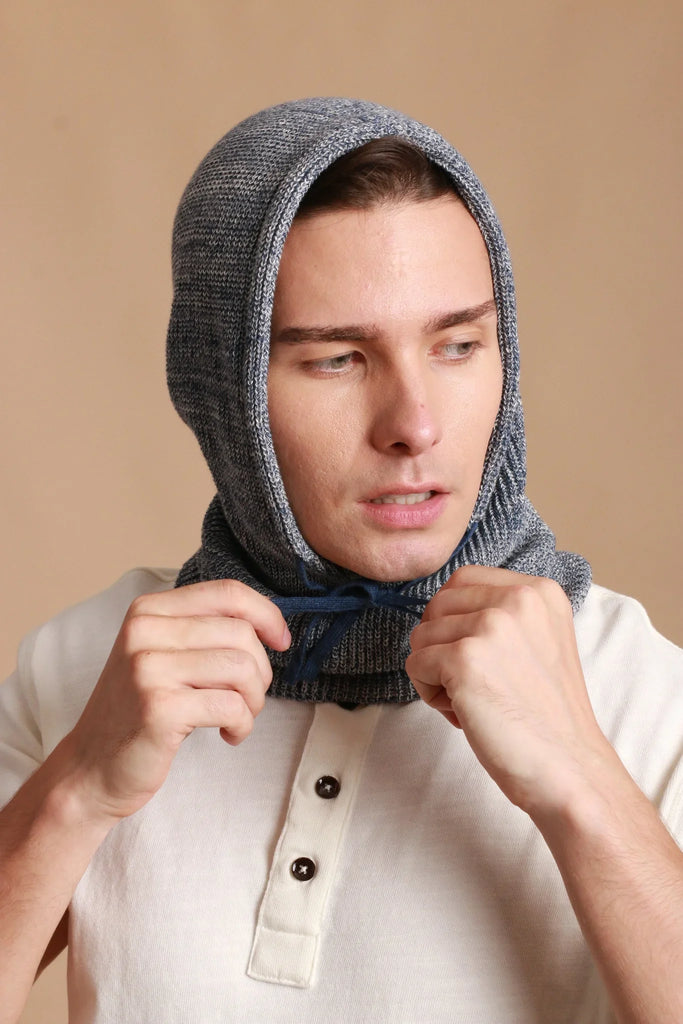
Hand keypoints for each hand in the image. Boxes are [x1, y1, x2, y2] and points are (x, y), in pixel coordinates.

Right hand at [63, 579, 289, 822]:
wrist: (92, 768)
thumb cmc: (140, 711)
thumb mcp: (164, 655)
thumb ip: (204, 630)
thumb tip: (269, 621)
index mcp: (148, 610)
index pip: (226, 592)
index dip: (266, 614)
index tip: (281, 640)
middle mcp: (144, 631)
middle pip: (240, 633)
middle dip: (260, 671)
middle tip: (245, 698)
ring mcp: (148, 668)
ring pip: (242, 668)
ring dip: (253, 700)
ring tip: (237, 716)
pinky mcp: (158, 707)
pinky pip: (232, 706)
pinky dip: (242, 724)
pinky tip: (228, 734)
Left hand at [406, 566, 612, 816]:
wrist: (569, 770)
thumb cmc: (546, 718)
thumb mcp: (538, 642)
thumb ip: (501, 615)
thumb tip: (441, 608)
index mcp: (540, 591)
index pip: (463, 580)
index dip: (455, 619)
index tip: (478, 657)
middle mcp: (519, 599)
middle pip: (437, 605)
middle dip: (443, 646)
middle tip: (476, 685)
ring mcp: (492, 626)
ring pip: (422, 636)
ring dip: (436, 673)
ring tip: (475, 701)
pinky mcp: (465, 658)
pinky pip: (415, 664)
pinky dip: (430, 693)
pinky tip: (465, 713)